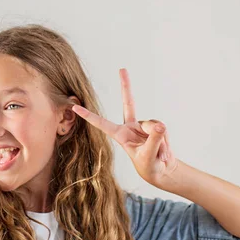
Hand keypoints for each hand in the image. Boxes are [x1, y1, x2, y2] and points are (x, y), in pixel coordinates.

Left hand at [71, 68, 177, 186]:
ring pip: (153, 125)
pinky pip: (162, 129)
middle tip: (122, 69)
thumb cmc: (149, 166)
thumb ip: (154, 140)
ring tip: (158, 154)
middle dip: (126, 86)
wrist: (161, 170)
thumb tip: (160, 125)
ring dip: (159, 142)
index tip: (74, 107)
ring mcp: (143, 126)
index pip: (101, 123)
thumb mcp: (149, 156)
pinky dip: (165, 142)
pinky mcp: (155, 127)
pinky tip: (164, 151)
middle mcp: (130, 127)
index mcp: (120, 135)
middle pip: (128, 102)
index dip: (88, 116)